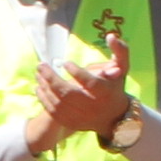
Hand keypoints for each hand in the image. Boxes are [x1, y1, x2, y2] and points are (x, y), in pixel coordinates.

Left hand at [26, 33, 132, 150]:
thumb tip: (110, 36)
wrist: (113, 117)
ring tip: (38, 73)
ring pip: (59, 103)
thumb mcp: (122, 68)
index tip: (65, 63)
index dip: (77, 73)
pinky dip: (44, 99)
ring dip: (45, 87)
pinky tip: (39, 87)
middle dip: (52, 79)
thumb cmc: (115, 86)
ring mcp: (83, 117)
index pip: (91, 83)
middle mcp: (94, 107)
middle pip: (69, 94)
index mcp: (106, 92)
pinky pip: (55, 113)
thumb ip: (120, 51)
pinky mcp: (73, 124)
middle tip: (41, 65)